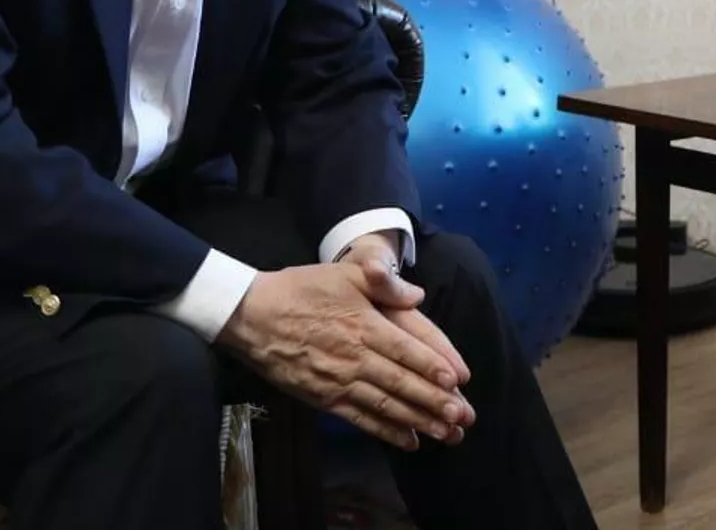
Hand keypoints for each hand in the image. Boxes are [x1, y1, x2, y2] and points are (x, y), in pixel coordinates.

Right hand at [220, 262, 471, 450]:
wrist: (252, 316)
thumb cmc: (302, 289)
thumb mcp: (345, 273)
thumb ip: (384, 283)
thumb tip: (418, 294)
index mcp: (365, 325)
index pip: (407, 349)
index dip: (434, 366)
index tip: (459, 382)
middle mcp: (356, 357)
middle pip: (402, 383)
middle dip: (435, 402)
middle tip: (464, 417)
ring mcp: (339, 381)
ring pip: (386, 406)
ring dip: (419, 421)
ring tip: (447, 434)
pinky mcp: (323, 398)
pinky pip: (360, 419)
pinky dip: (386, 432)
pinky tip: (409, 441)